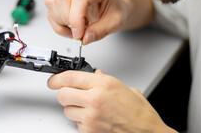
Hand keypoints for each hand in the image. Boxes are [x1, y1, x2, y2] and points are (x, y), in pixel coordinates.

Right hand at [44, 0, 128, 44]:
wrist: (113, 5)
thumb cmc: (115, 9)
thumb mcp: (115, 23)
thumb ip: (100, 31)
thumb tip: (85, 38)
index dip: (76, 19)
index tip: (78, 34)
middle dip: (66, 20)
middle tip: (78, 32)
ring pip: (52, 2)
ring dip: (60, 21)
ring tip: (74, 29)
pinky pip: (50, 6)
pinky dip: (55, 21)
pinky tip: (67, 26)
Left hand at [48, 70, 176, 132]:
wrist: (147, 132)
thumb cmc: (139, 112)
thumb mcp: (123, 88)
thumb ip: (105, 79)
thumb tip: (94, 74)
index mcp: (103, 84)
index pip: (70, 77)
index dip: (57, 78)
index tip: (53, 80)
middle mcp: (95, 99)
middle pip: (63, 94)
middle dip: (64, 94)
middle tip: (69, 95)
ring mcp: (91, 116)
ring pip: (67, 110)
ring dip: (73, 109)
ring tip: (87, 109)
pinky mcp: (89, 131)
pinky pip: (76, 124)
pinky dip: (81, 122)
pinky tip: (94, 120)